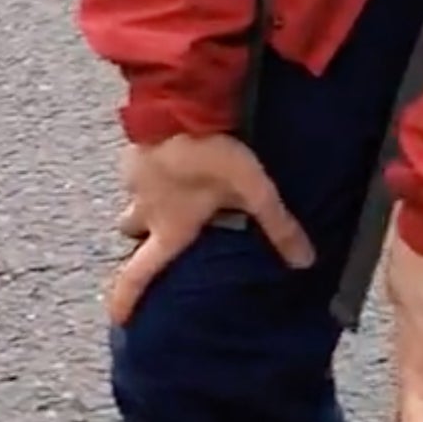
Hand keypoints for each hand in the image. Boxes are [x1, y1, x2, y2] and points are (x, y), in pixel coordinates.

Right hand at [108, 133, 314, 325]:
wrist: (176, 103)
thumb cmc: (211, 154)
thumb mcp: (254, 190)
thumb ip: (278, 225)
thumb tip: (304, 262)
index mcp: (170, 228)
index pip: (138, 274)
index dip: (126, 298)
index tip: (118, 318)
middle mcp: (145, 210)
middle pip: (130, 235)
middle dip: (142, 237)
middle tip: (162, 232)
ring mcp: (133, 181)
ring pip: (132, 201)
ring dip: (146, 202)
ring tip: (169, 191)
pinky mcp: (132, 152)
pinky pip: (136, 171)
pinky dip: (149, 171)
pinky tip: (169, 157)